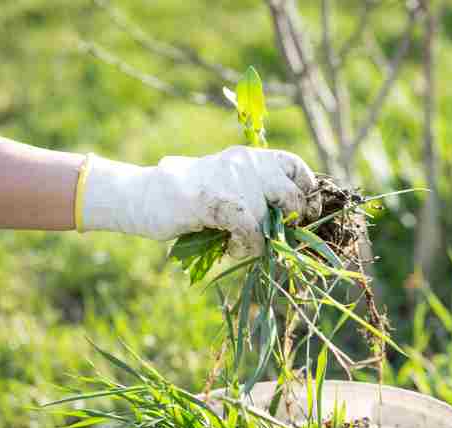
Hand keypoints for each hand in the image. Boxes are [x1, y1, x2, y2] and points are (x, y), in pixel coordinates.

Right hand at [80, 146, 321, 257]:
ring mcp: (233, 181)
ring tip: (240, 243)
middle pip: (292, 195)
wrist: (144, 195)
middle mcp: (246, 163)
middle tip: (275, 235)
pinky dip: (246, 246)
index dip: (306, 190)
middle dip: (290, 221)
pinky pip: (251, 232)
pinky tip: (232, 248)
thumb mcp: (226, 183)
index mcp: (249, 156)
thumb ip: (255, 191)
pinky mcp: (219, 202)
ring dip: (261, 240)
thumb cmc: (186, 196)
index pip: (295, 165)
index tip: (305, 211)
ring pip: (271, 219)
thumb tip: (291, 215)